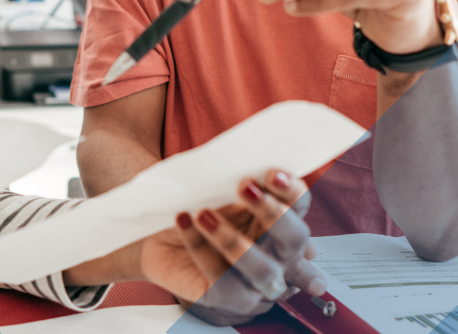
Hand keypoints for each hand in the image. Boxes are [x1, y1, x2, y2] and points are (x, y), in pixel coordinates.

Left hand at [140, 170, 326, 326]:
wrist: (157, 235)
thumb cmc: (195, 207)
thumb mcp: (216, 187)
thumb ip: (237, 178)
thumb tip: (246, 160)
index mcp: (280, 222)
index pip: (299, 205)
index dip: (291, 190)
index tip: (270, 173)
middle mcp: (276, 254)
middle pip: (295, 239)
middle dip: (275, 214)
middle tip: (244, 187)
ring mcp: (255, 281)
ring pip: (262, 270)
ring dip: (234, 239)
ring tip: (203, 213)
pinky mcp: (227, 298)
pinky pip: (222, 280)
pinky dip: (201, 248)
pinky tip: (184, 221)